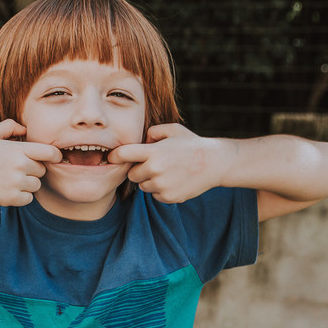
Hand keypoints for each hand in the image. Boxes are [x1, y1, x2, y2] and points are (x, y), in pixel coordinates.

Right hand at [0, 120, 61, 205]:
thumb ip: (10, 126)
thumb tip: (26, 129)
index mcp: (18, 149)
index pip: (50, 153)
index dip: (54, 156)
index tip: (52, 158)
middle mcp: (19, 166)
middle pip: (42, 170)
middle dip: (33, 170)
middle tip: (17, 169)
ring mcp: (16, 183)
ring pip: (36, 185)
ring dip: (27, 184)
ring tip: (10, 179)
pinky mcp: (11, 198)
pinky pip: (28, 198)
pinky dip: (21, 196)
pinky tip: (8, 189)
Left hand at [108, 123, 229, 202]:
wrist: (216, 163)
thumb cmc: (191, 144)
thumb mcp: (172, 130)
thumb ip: (151, 133)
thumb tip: (139, 144)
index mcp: (153, 152)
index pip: (123, 155)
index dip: (114, 156)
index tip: (111, 157)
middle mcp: (155, 170)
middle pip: (131, 174)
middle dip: (138, 169)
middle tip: (153, 164)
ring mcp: (162, 186)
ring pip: (143, 186)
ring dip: (149, 180)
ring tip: (167, 171)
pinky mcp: (168, 197)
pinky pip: (155, 195)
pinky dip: (160, 189)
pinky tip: (174, 180)